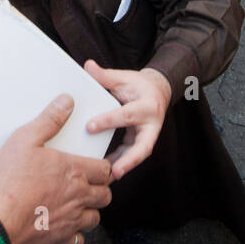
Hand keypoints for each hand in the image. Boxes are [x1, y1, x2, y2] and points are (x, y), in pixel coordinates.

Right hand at [0, 94, 112, 243]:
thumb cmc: (10, 181)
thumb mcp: (25, 139)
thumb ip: (49, 120)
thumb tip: (66, 102)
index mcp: (74, 172)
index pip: (104, 169)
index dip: (104, 167)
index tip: (99, 166)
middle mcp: (78, 197)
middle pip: (105, 195)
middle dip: (101, 189)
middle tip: (91, 185)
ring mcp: (70, 220)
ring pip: (94, 218)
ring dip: (90, 211)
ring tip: (80, 205)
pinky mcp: (59, 240)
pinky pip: (77, 241)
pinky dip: (75, 236)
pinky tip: (67, 230)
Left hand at [81, 61, 171, 178]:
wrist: (157, 92)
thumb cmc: (137, 85)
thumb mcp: (123, 77)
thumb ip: (105, 75)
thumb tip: (88, 66)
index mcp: (146, 105)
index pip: (126, 115)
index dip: (108, 120)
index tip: (90, 127)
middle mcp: (152, 123)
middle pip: (143, 146)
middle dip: (129, 159)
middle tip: (114, 171)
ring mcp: (149, 135)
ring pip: (139, 155)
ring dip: (124, 167)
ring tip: (107, 178)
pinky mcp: (142, 143)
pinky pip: (131, 156)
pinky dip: (119, 163)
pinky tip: (104, 171)